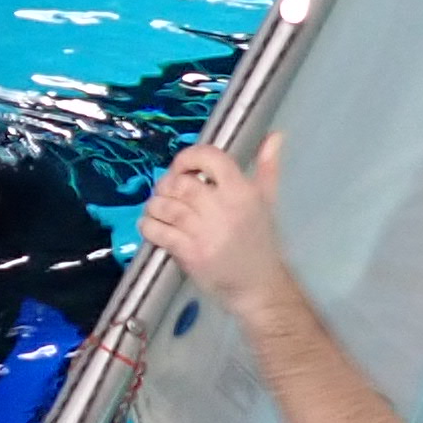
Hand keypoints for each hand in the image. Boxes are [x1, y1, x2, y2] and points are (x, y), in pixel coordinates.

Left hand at [138, 135, 291, 315]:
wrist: (259, 286)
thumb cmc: (260, 241)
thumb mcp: (267, 201)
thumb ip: (267, 167)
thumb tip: (275, 136)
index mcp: (242, 191)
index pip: (208, 158)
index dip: (187, 157)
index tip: (182, 168)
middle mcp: (222, 208)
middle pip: (180, 183)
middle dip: (166, 184)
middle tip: (167, 192)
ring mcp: (204, 232)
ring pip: (164, 206)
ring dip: (155, 205)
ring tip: (159, 209)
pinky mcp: (190, 254)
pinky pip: (157, 231)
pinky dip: (148, 225)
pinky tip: (152, 226)